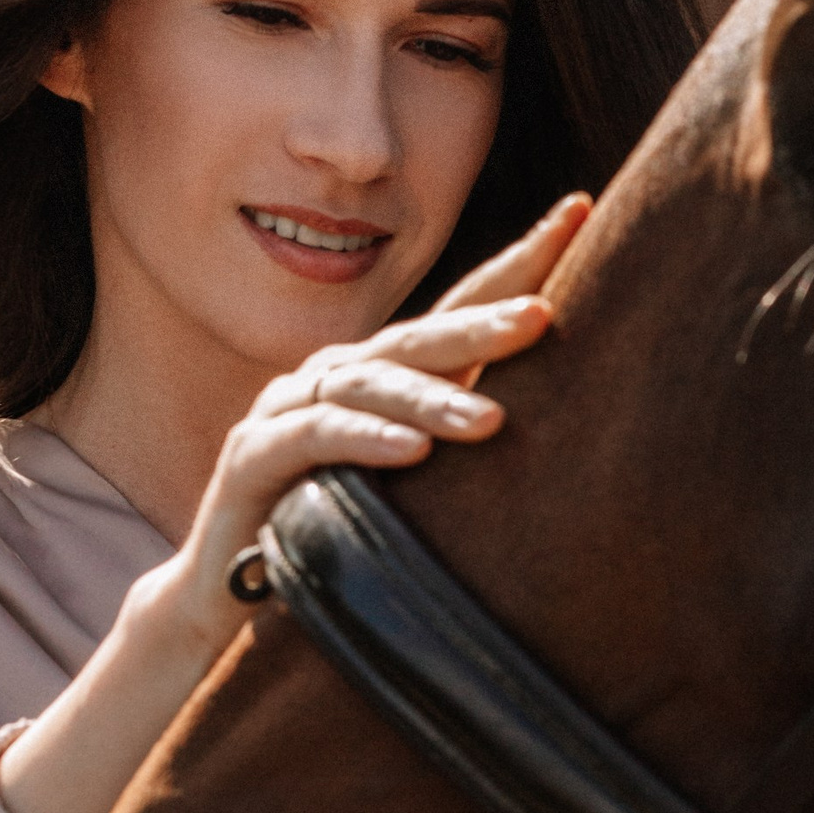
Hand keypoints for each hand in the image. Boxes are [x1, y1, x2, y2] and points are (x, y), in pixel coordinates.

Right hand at [0, 197, 589, 812]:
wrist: (228, 600)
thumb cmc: (338, 536)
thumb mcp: (420, 489)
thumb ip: (470, 441)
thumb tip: (585, 423)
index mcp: (385, 376)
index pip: (460, 307)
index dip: (518, 262)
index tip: (580, 212)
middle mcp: (337, 377)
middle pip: (420, 336)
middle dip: (484, 321)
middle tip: (546, 318)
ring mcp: (288, 409)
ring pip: (368, 384)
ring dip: (432, 400)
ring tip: (492, 423)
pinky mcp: (252, 457)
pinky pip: (313, 438)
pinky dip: (363, 441)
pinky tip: (411, 452)